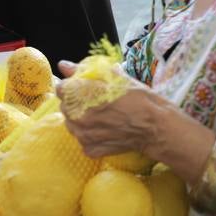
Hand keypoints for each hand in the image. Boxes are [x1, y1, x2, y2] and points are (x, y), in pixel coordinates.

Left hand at [55, 61, 170, 157]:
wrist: (155, 126)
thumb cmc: (138, 98)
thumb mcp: (114, 78)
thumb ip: (84, 71)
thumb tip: (63, 65)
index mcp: (81, 95)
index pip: (61, 89)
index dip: (72, 87)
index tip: (82, 88)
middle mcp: (78, 116)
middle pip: (65, 107)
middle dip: (76, 103)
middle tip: (95, 103)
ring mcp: (83, 135)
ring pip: (71, 125)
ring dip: (81, 120)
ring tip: (101, 117)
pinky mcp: (90, 149)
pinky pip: (82, 141)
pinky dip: (90, 136)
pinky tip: (104, 130)